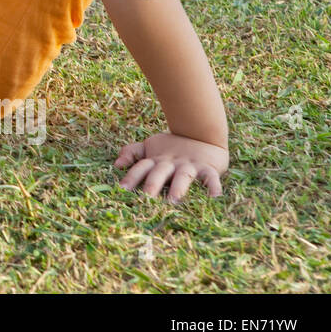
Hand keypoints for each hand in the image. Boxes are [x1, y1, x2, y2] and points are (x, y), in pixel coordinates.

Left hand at [113, 132, 228, 202]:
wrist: (202, 132)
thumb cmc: (172, 146)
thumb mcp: (150, 147)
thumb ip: (132, 153)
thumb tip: (116, 164)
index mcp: (156, 159)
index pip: (141, 167)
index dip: (131, 177)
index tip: (121, 189)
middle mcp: (171, 163)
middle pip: (160, 172)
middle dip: (152, 184)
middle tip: (146, 199)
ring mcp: (190, 165)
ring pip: (183, 175)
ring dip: (179, 187)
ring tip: (174, 199)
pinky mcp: (208, 167)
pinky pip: (211, 177)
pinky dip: (214, 186)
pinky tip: (214, 197)